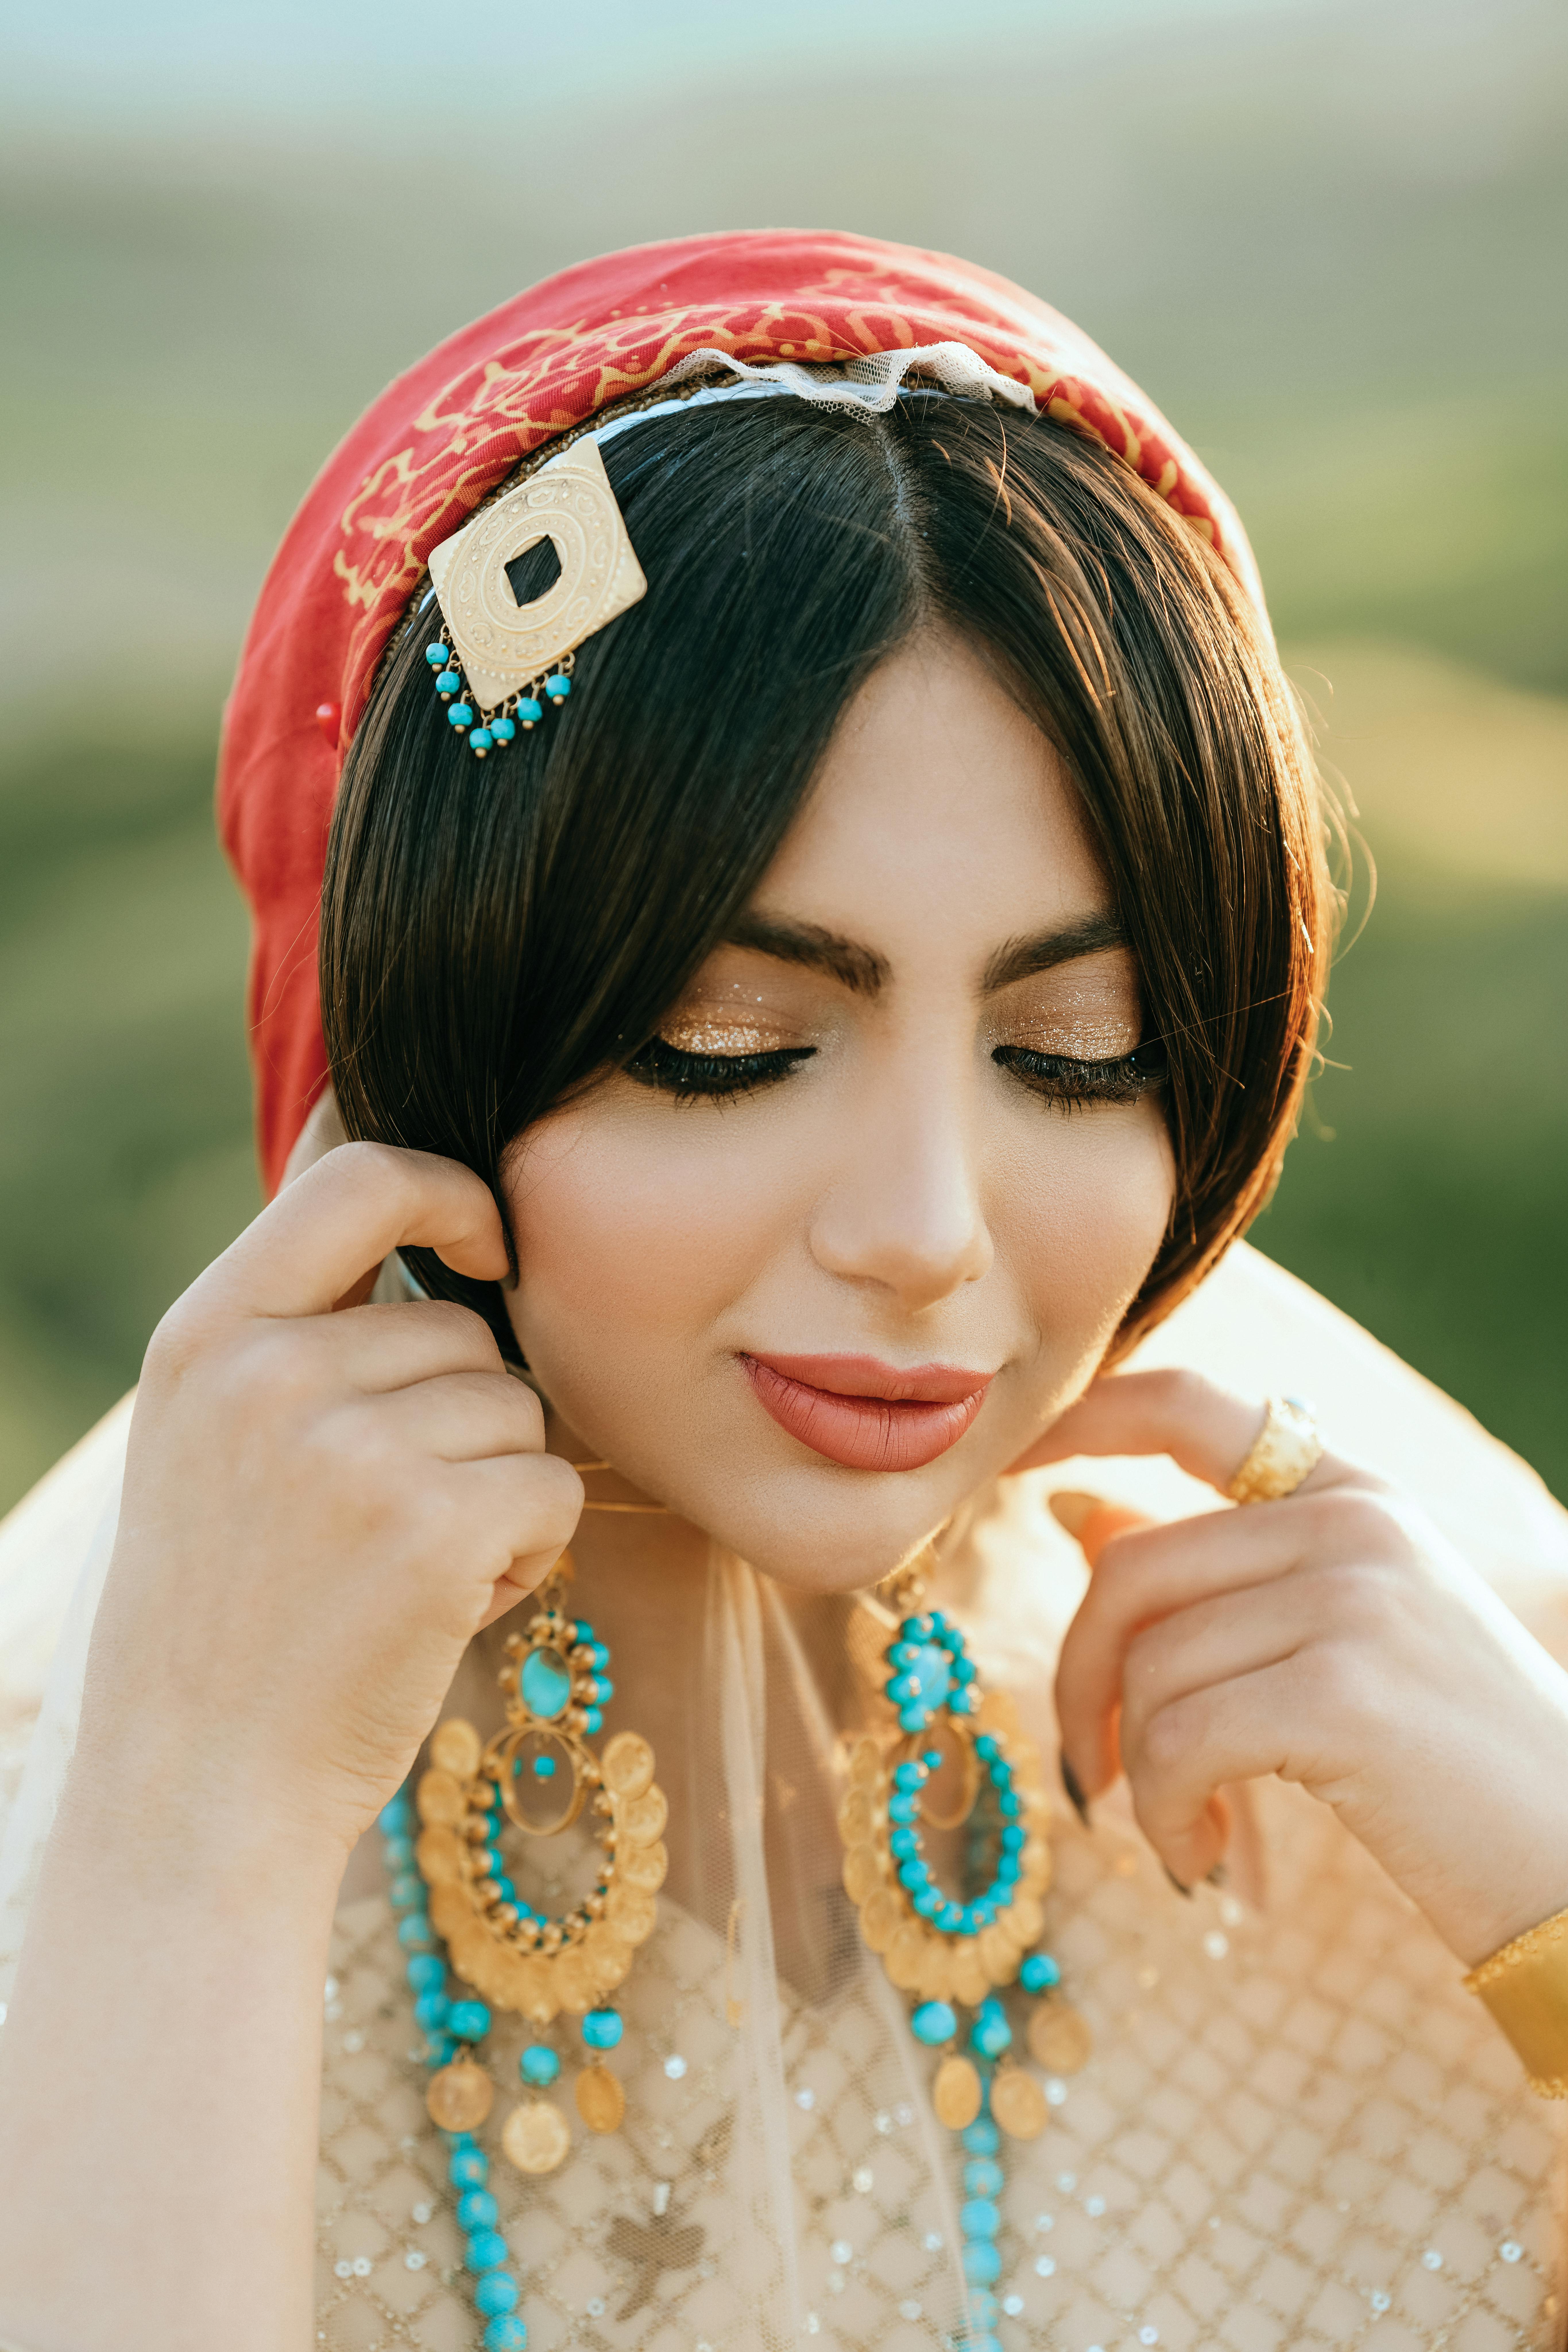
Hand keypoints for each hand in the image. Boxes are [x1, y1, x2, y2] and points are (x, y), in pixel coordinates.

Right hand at [74, 1143, 583, 1871]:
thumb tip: (419, 1199)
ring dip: (494, 1490)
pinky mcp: (432, 1527)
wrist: (197, 1790)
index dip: (449, 1188)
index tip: (486, 1239)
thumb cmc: (226, 1614)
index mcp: (209, 1333)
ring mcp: (351, 1449)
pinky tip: (448, 1606)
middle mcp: (271, 1373)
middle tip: (383, 1522)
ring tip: (403, 1570)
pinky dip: (528, 1552)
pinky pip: (553, 1490)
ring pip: (518, 1412)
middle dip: (462, 1419)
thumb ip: (297, 1323)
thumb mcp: (212, 1435)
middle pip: (464, 1330)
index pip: (359, 1174)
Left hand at [1009, 1368, 1567, 1964]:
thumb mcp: (1341, 1638)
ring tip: (1179, 1828)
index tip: (1009, 1457)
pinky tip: (1198, 1855)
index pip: (1189, 1407)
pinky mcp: (1339, 1696)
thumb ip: (1218, 1574)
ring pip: (1149, 1669)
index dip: (1081, 1417)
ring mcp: (1352, 1602)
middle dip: (1083, 1680)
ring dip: (1136, 1772)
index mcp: (1354, 1496)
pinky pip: (1177, 1743)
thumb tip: (1073, 1513)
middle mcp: (1353, 1526)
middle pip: (1131, 1574)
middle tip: (1093, 1768)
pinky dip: (1162, 1813)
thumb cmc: (1451, 1763)